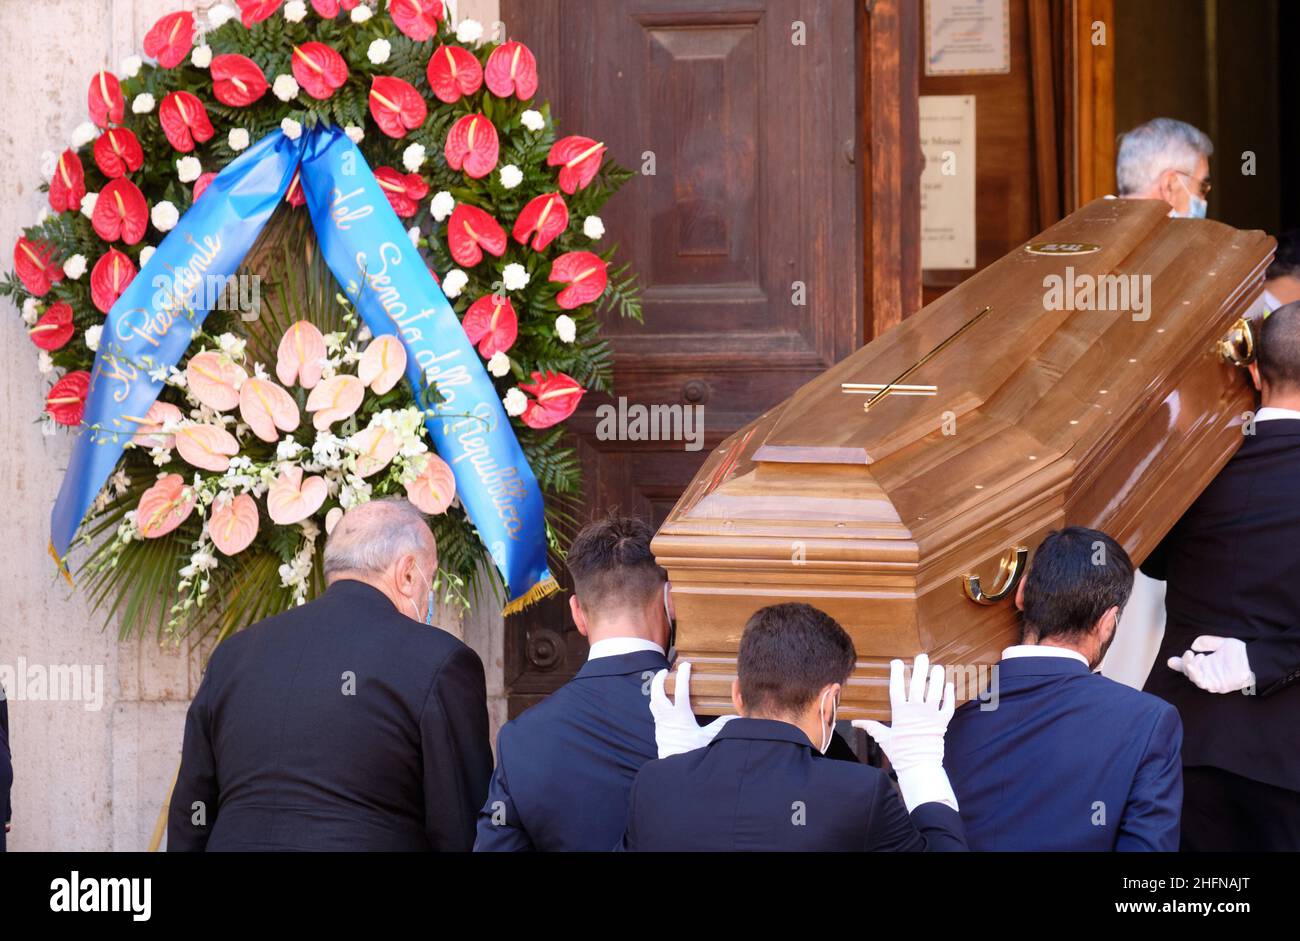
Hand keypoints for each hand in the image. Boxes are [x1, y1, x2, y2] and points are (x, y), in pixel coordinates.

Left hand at [649, 662, 735, 758]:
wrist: (674, 768)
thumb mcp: (708, 738)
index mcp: (680, 715)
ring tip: (662, 684)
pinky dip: (657, 703)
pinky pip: (655, 712)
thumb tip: (736, 716)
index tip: (685, 665)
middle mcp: (667, 717)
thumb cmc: (691, 753)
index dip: (682, 675)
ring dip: (656, 691)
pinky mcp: (658, 731)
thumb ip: (721, 726)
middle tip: (665, 672)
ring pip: (653, 702)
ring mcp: (660, 724)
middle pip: (657, 692)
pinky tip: (664, 704)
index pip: (680, 690)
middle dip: (659, 679)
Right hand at [852, 654, 958, 811]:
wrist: (919, 767)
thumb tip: (854, 721)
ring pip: (936, 692)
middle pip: (918, 685)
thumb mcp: (883, 738)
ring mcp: (931, 716)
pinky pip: (948, 706)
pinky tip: (949, 685)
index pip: (897, 688)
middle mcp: (916, 711)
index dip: (897, 673)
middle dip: (920, 669)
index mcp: (900, 713)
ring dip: (937, 678)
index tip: (897, 662)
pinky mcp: (943, 723)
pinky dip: (950, 695)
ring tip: (938, 667)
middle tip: (921, 656)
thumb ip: (871, 726)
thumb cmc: (899, 753)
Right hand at [1168, 635, 1253, 693]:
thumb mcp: (1222, 643)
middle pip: (1189, 672)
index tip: (1171, 660)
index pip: (1188, 665)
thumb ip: (1208, 642)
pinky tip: (1200, 665)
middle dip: (1185, 664)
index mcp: (1206, 664)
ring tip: (1194, 658)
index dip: (1179, 664)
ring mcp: (1213, 680)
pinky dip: (1199, 676)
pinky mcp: (1219, 686)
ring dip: (1191, 670)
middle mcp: (1207, 673)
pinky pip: (1204, 684)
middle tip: (1189, 654)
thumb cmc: (1241, 653)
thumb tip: (1194, 645)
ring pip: (1195, 679)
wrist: (1254, 660)